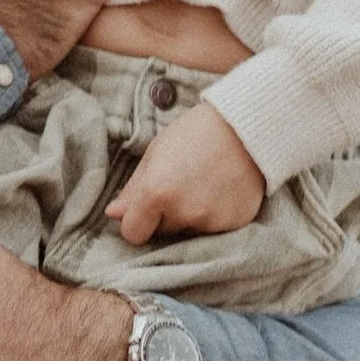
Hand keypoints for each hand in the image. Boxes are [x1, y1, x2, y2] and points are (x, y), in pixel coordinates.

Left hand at [105, 101, 265, 242]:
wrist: (247, 127)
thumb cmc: (195, 133)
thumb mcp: (156, 153)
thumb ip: (133, 189)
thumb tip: (112, 214)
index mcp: (156, 193)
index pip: (133, 233)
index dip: (135, 222)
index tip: (143, 211)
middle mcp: (183, 212)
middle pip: (161, 232)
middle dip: (164, 215)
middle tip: (181, 185)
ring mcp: (210, 221)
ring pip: (187, 231)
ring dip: (189, 216)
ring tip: (203, 184)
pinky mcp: (234, 223)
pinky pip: (213, 230)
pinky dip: (213, 215)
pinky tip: (220, 190)